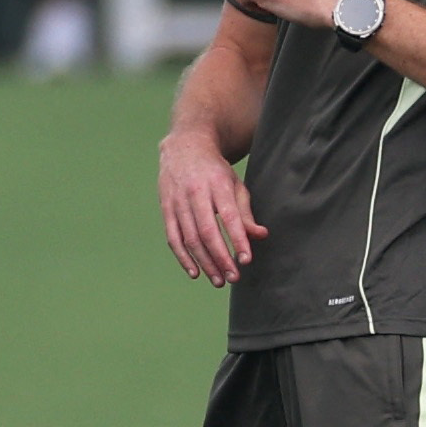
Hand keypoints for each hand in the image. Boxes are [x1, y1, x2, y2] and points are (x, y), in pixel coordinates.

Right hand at [159, 130, 267, 286]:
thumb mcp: (234, 184)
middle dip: (221, 257)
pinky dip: (183, 257)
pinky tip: (195, 272)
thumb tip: (260, 236)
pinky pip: (173, 237)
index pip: (229, 217)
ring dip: (204, 262)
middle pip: (208, 231)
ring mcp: (177, 200)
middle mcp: (196, 192)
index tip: (246, 260)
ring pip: (190, 238)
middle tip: (234, 278)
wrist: (184, 146)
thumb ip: (245, 212)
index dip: (238, 240)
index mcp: (217, 184)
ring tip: (218, 280)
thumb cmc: (215, 170)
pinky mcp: (165, 207)